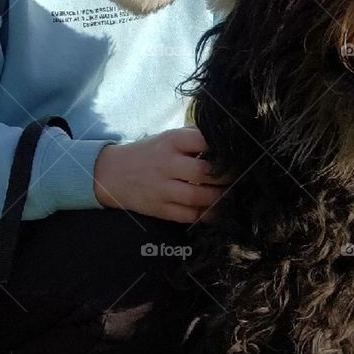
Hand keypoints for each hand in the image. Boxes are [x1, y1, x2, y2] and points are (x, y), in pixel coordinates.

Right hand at [93, 128, 232, 223]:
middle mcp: (167, 164)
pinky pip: (190, 215)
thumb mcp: (167, 138)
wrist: (111, 174)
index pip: (203, 141)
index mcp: (171, 141)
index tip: (239, 153)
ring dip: (221, 198)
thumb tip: (227, 142)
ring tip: (233, 196)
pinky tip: (219, 212)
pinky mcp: (160, 209)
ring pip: (199, 197)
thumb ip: (193, 139)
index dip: (224, 148)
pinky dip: (207, 215)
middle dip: (228, 176)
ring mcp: (163, 188)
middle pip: (204, 172)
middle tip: (241, 177)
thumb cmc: (148, 153)